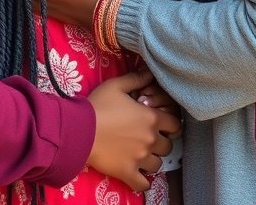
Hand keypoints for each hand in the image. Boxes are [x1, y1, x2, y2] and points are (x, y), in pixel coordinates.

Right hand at [86, 71, 181, 191]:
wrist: (80, 130)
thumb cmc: (99, 105)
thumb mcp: (116, 85)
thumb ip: (136, 79)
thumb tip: (149, 72)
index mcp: (151, 119)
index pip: (175, 125)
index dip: (170, 124)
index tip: (162, 123)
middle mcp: (150, 140)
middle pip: (168, 146)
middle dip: (161, 142)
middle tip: (149, 138)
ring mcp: (140, 159)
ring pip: (157, 165)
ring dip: (152, 160)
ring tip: (142, 155)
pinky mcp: (128, 173)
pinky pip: (143, 184)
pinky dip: (143, 182)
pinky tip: (139, 176)